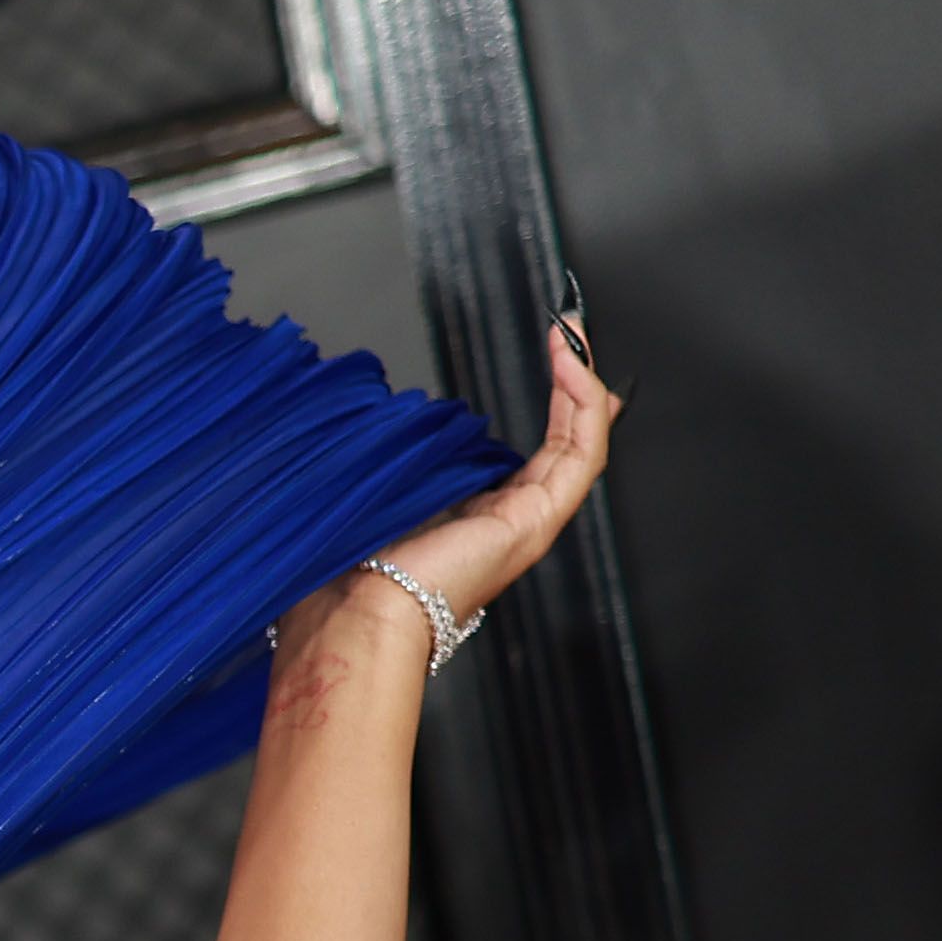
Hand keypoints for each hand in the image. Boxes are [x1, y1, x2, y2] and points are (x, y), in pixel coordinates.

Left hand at [350, 304, 625, 631]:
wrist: (361, 608)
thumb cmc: (359, 565)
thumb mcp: (393, 490)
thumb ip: (415, 456)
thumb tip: (406, 414)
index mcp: (481, 512)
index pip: (540, 447)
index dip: (555, 399)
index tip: (551, 350)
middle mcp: (511, 516)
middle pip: (567, 439)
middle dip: (575, 380)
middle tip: (572, 332)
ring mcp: (530, 519)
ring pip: (581, 441)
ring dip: (583, 383)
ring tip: (572, 338)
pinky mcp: (536, 519)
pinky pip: (581, 454)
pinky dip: (581, 405)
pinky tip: (571, 368)